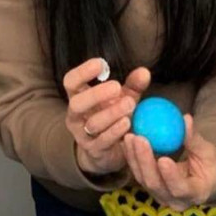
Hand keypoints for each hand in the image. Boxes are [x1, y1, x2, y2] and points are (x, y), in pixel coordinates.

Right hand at [63, 59, 150, 176]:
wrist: (108, 151)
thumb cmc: (113, 117)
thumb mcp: (123, 99)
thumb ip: (133, 86)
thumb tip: (144, 72)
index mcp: (79, 97)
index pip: (71, 82)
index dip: (82, 72)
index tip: (101, 64)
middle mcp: (76, 116)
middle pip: (76, 103)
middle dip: (96, 94)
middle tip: (117, 87)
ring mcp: (83, 134)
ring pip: (92, 123)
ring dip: (111, 113)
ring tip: (130, 105)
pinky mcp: (94, 150)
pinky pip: (102, 140)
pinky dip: (115, 131)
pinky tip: (127, 123)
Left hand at [123, 115, 215, 210]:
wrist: (208, 180)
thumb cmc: (213, 165)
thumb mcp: (209, 152)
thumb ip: (195, 139)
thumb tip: (185, 119)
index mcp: (196, 194)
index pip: (180, 188)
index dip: (170, 175)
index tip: (163, 158)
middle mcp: (175, 200)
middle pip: (155, 184)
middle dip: (144, 161)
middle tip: (139, 138)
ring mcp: (161, 196)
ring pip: (143, 180)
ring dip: (134, 158)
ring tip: (130, 136)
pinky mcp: (152, 189)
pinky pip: (139, 174)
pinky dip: (133, 158)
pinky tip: (128, 142)